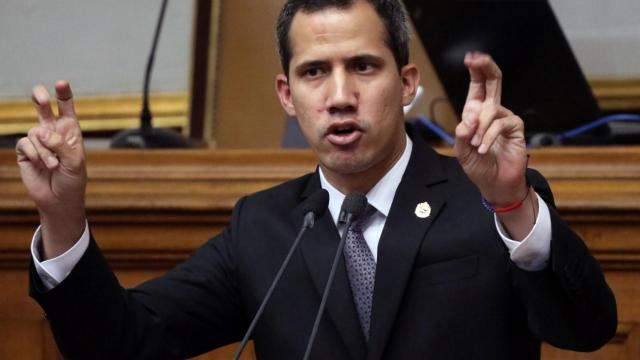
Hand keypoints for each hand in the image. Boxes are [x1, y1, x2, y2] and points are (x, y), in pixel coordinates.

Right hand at [16, 81, 86, 257]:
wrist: (59, 199)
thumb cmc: (73, 180)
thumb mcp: (75, 161)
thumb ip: (61, 144)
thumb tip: (42, 132)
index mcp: (70, 132)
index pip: (67, 109)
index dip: (64, 95)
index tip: (61, 83)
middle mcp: (53, 133)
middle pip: (43, 108)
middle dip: (40, 98)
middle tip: (40, 96)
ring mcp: (38, 141)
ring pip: (35, 132)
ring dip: (45, 150)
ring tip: (53, 165)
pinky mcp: (25, 152)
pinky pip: (26, 143)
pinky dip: (35, 153)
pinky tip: (42, 164)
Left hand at [454, 52, 527, 206]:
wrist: (494, 183)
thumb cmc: (478, 165)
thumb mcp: (462, 150)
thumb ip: (462, 132)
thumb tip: (470, 115)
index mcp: (476, 112)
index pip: (478, 86)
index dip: (476, 70)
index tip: (470, 58)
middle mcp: (492, 111)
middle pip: (494, 82)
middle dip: (485, 68)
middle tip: (478, 58)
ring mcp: (505, 118)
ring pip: (491, 109)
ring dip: (479, 128)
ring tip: (475, 145)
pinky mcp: (515, 128)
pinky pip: (500, 124)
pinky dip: (488, 136)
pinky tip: (482, 148)